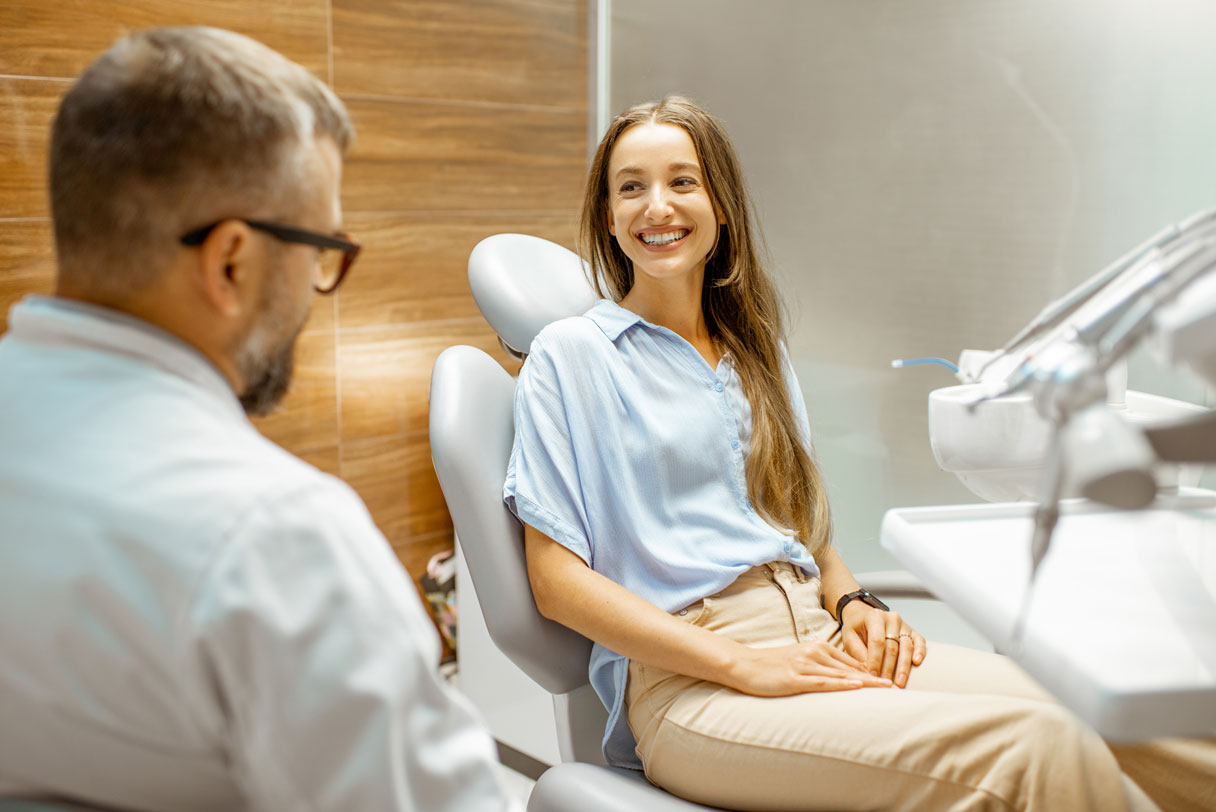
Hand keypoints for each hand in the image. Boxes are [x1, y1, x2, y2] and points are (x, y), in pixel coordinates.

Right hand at [725, 640, 891, 696]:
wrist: (744, 665)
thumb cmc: (771, 666)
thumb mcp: (799, 661)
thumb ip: (820, 667)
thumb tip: (841, 678)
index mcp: (818, 648)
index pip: (852, 661)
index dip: (873, 670)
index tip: (892, 678)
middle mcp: (815, 653)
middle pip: (852, 667)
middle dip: (876, 676)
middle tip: (899, 685)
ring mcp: (806, 665)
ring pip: (842, 674)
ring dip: (866, 681)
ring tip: (887, 688)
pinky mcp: (796, 678)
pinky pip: (824, 682)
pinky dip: (842, 684)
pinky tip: (857, 686)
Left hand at [839, 603, 926, 687]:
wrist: (864, 616)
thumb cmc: (857, 628)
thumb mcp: (850, 637)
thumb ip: (858, 652)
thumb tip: (868, 670)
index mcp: (874, 617)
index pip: (877, 641)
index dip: (875, 660)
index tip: (873, 675)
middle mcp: (891, 619)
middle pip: (892, 647)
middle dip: (889, 668)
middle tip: (886, 683)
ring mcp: (904, 624)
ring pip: (906, 647)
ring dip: (903, 667)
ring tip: (900, 683)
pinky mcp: (912, 631)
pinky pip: (919, 641)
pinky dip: (920, 652)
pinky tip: (916, 663)